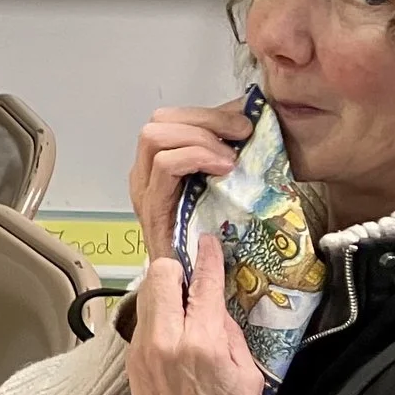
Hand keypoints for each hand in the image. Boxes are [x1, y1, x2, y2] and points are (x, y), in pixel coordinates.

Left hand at [127, 234, 262, 394]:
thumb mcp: (247, 376)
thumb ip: (228, 332)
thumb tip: (214, 304)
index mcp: (201, 341)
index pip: (201, 281)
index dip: (207, 257)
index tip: (208, 241)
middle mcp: (165, 339)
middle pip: (159, 275)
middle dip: (176, 267)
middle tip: (191, 271)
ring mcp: (142, 350)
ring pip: (146, 296)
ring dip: (164, 290)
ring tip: (182, 299)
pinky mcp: (131, 363)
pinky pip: (142, 322)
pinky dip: (156, 315)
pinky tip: (172, 326)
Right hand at [128, 100, 252, 252]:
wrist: (197, 281)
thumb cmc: (213, 234)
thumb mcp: (222, 183)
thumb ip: (227, 150)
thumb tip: (250, 114)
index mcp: (159, 163)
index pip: (169, 118)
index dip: (207, 113)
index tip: (245, 124)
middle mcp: (144, 173)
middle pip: (158, 122)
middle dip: (205, 121)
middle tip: (241, 136)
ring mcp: (144, 190)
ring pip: (155, 137)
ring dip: (201, 139)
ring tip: (231, 159)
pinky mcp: (152, 207)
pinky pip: (165, 166)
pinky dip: (196, 157)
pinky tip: (224, 168)